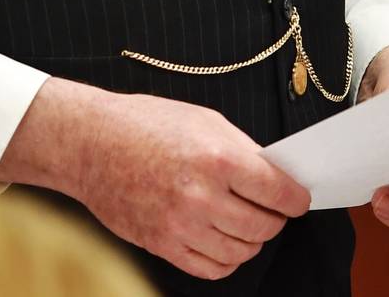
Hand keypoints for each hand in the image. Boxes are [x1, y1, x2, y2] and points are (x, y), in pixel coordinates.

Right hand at [79, 93, 309, 279]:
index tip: (298, 199)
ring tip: (244, 222)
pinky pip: (213, 268)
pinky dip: (226, 259)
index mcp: (217, 157)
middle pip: (264, 226)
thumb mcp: (204, 120)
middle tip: (270, 208)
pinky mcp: (163, 245)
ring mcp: (181, 225)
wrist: (90, 143)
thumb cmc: (146, 124)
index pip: (279, 192)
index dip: (296, 198)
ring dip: (251, 240)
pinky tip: (222, 240)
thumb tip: (277, 178)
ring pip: (242, 251)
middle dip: (275, 218)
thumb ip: (243, 151)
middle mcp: (202, 195)